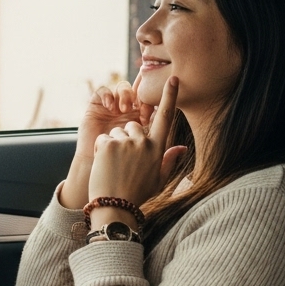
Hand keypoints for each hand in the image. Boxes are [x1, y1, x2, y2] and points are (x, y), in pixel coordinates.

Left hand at [87, 75, 186, 209]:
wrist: (115, 206)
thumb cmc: (137, 194)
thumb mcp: (158, 180)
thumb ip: (169, 160)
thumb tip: (183, 148)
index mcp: (158, 149)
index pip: (166, 117)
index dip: (170, 97)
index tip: (172, 79)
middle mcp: (144, 142)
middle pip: (133, 126)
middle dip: (127, 138)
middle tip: (124, 163)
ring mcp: (126, 142)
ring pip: (116, 133)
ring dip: (113, 145)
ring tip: (114, 167)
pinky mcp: (109, 144)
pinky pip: (103, 139)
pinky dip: (101, 150)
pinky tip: (105, 165)